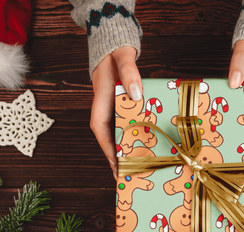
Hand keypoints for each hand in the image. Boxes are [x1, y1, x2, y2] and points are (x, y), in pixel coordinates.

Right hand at [91, 46, 141, 178]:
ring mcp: (113, 109)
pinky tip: (143, 147)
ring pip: (117, 133)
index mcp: (101, 100)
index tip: (115, 164)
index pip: (100, 129)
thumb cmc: (116, 52)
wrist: (113, 44)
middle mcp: (105, 108)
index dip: (107, 149)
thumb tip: (136, 93)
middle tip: (128, 175)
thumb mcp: (123, 58)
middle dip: (117, 157)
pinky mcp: (121, 107)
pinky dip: (132, 137)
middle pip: (109, 137)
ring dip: (125, 150)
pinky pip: (125, 125)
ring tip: (137, 168)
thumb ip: (129, 73)